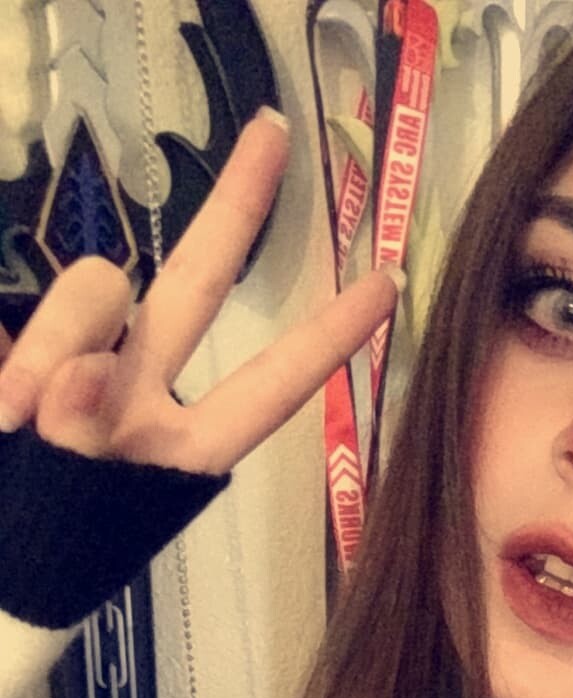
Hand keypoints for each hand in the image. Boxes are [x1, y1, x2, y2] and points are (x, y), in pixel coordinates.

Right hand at [0, 110, 400, 474]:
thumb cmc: (35, 547)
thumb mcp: (72, 513)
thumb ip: (83, 440)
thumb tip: (84, 371)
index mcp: (181, 449)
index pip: (269, 384)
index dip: (328, 337)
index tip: (390, 282)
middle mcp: (141, 393)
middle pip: (197, 283)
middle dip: (235, 206)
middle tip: (275, 131)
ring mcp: (78, 362)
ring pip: (93, 286)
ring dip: (52, 339)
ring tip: (13, 418)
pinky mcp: (21, 347)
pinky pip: (18, 322)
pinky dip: (9, 362)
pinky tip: (5, 407)